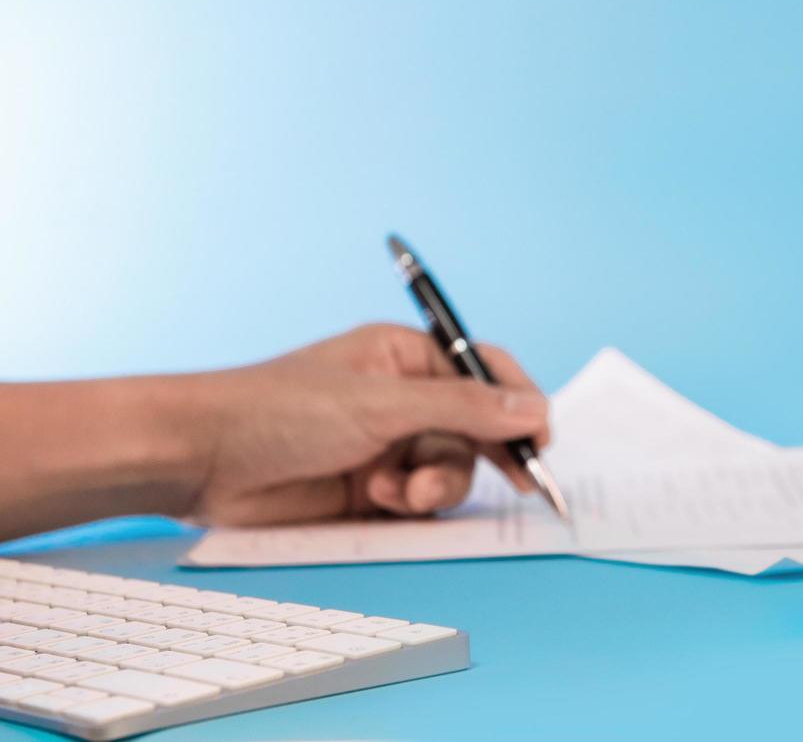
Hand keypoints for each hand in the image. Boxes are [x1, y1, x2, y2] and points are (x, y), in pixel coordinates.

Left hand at [184, 324, 549, 525]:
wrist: (202, 460)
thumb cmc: (280, 410)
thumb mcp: (383, 404)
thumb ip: (465, 410)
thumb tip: (536, 410)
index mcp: (406, 357)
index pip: (483, 372)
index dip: (518, 403)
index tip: (542, 437)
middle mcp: (402, 398)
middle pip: (477, 428)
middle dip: (484, 454)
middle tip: (519, 482)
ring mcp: (387, 444)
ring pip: (452, 468)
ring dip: (438, 482)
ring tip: (401, 490)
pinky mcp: (371, 489)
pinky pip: (420, 500)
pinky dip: (411, 503)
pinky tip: (380, 498)